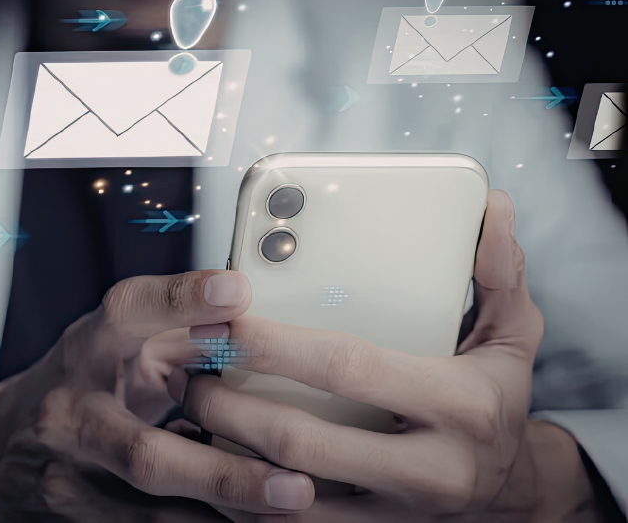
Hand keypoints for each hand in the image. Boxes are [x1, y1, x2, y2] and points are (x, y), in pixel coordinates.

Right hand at [0, 270, 315, 522]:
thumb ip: (176, 330)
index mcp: (85, 353)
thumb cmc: (73, 386)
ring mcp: (65, 482)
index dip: (178, 299)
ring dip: (223, 515)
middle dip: (222, 476)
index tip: (236, 290)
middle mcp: (69, 417)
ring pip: (150, 513)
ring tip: (293, 514)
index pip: (125, 314)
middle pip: (143, 453)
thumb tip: (244, 308)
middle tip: (294, 484)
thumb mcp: (114, 345)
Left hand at [173, 191, 596, 520]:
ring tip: (192, 414)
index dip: (275, 346)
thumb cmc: (497, 403)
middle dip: (230, 406)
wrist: (513, 495)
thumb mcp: (512, 337)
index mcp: (457, 406)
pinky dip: (249, 499)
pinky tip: (220, 462)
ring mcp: (398, 515)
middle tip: (188, 373)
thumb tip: (492, 209)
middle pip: (303, 441)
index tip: (222, 325)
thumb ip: (498, 274)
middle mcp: (429, 470)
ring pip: (288, 496)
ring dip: (227, 456)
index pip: (346, 367)